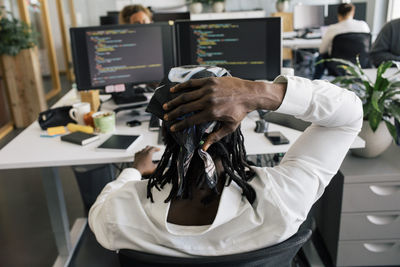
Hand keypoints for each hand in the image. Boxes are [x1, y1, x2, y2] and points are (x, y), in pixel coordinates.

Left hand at [132, 146, 159, 175]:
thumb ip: (157, 164)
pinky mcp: (136, 156)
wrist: (137, 171)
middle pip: (148, 147)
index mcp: (149, 153)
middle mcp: (143, 152)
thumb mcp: (154, 167)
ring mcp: (139, 154)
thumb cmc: (144, 169)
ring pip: (143, 149)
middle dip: (152, 148)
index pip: (153, 148)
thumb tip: (159, 163)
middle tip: (154, 150)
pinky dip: (141, 152)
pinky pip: (139, 152)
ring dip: (147, 149)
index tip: (158, 149)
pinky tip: (142, 154)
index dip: (157, 148)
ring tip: (149, 151)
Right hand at [163, 77, 285, 150]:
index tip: (172, 128)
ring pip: (186, 96)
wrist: (250, 94)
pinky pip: (192, 83)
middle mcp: (208, 101)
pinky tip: (173, 89)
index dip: (179, 125)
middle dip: (173, 114)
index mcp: (212, 114)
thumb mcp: (230, 127)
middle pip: (185, 108)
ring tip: (166, 106)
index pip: (191, 120)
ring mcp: (208, 90)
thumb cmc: (240, 111)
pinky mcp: (209, 81)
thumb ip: (215, 136)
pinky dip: (181, 86)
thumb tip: (204, 147)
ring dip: (174, 101)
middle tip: (165, 117)